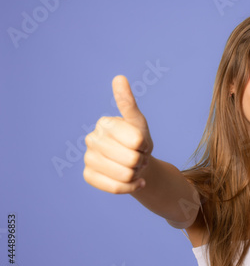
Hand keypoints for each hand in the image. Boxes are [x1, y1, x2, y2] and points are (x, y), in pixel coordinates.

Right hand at [83, 75, 153, 193]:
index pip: (136, 141)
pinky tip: (134, 181)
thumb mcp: (139, 123)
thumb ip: (128, 103)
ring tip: (133, 167)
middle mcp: (92, 139)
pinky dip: (130, 187)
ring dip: (136, 174)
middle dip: (141, 161)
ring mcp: (88, 158)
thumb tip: (119, 77)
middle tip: (138, 157)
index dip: (144, 146)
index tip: (141, 143)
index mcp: (105, 123)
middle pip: (131, 159)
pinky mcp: (88, 176)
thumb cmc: (138, 142)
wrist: (136, 164)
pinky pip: (116, 187)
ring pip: (124, 174)